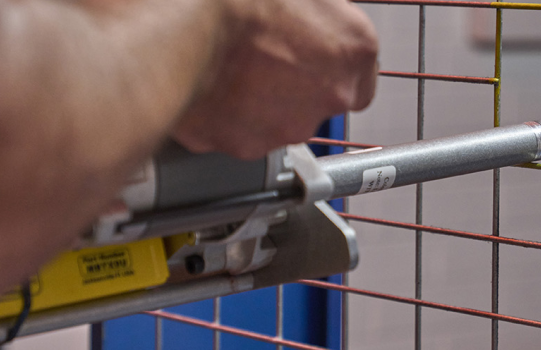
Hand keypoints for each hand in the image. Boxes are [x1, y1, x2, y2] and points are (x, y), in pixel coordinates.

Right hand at [171, 0, 378, 158]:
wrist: (180, 29)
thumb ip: (319, 5)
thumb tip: (314, 6)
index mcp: (354, 49)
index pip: (361, 68)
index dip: (333, 56)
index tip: (315, 46)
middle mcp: (332, 96)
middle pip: (321, 95)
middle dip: (296, 77)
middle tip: (265, 48)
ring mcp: (290, 125)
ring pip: (282, 117)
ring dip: (263, 97)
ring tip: (233, 63)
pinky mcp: (246, 144)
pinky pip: (242, 130)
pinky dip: (230, 113)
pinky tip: (213, 83)